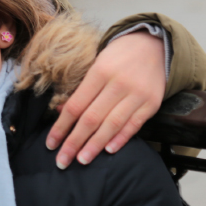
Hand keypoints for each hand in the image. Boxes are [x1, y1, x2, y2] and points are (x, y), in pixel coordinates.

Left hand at [45, 31, 165, 167]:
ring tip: (82, 160)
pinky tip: (108, 150)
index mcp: (100, 71)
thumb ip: (82, 88)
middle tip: (62, 161)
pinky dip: (121, 139)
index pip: (76, 105)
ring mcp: (137, 95)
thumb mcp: (97, 63)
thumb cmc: (119, 55)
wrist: (154, 45)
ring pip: (112, 125)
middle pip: (91, 118)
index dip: (62, 126)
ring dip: (95, 145)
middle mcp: (118, 84)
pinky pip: (134, 125)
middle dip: (74, 142)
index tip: (51, 143)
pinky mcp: (151, 104)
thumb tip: (60, 112)